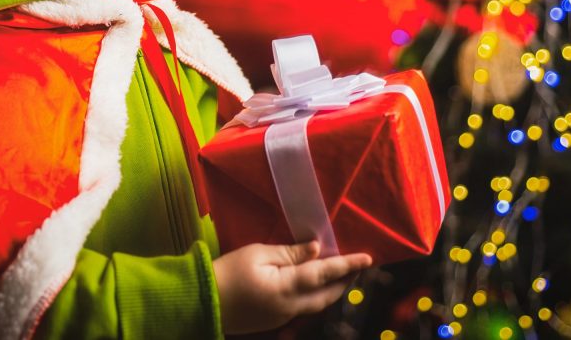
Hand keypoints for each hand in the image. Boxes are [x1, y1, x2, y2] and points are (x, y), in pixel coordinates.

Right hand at [212, 240, 372, 334]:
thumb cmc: (228, 272)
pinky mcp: (274, 321)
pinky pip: (303, 308)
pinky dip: (315, 295)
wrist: (202, 302)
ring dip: (332, 290)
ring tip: (341, 274)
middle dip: (345, 281)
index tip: (368, 259)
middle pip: (326, 295)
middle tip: (357, 266)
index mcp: (287, 288)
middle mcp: (290, 307)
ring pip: (317, 304)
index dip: (347, 265)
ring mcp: (282, 317)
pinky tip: (314, 285)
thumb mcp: (258, 253)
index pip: (325, 274)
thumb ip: (290, 253)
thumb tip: (316, 249)